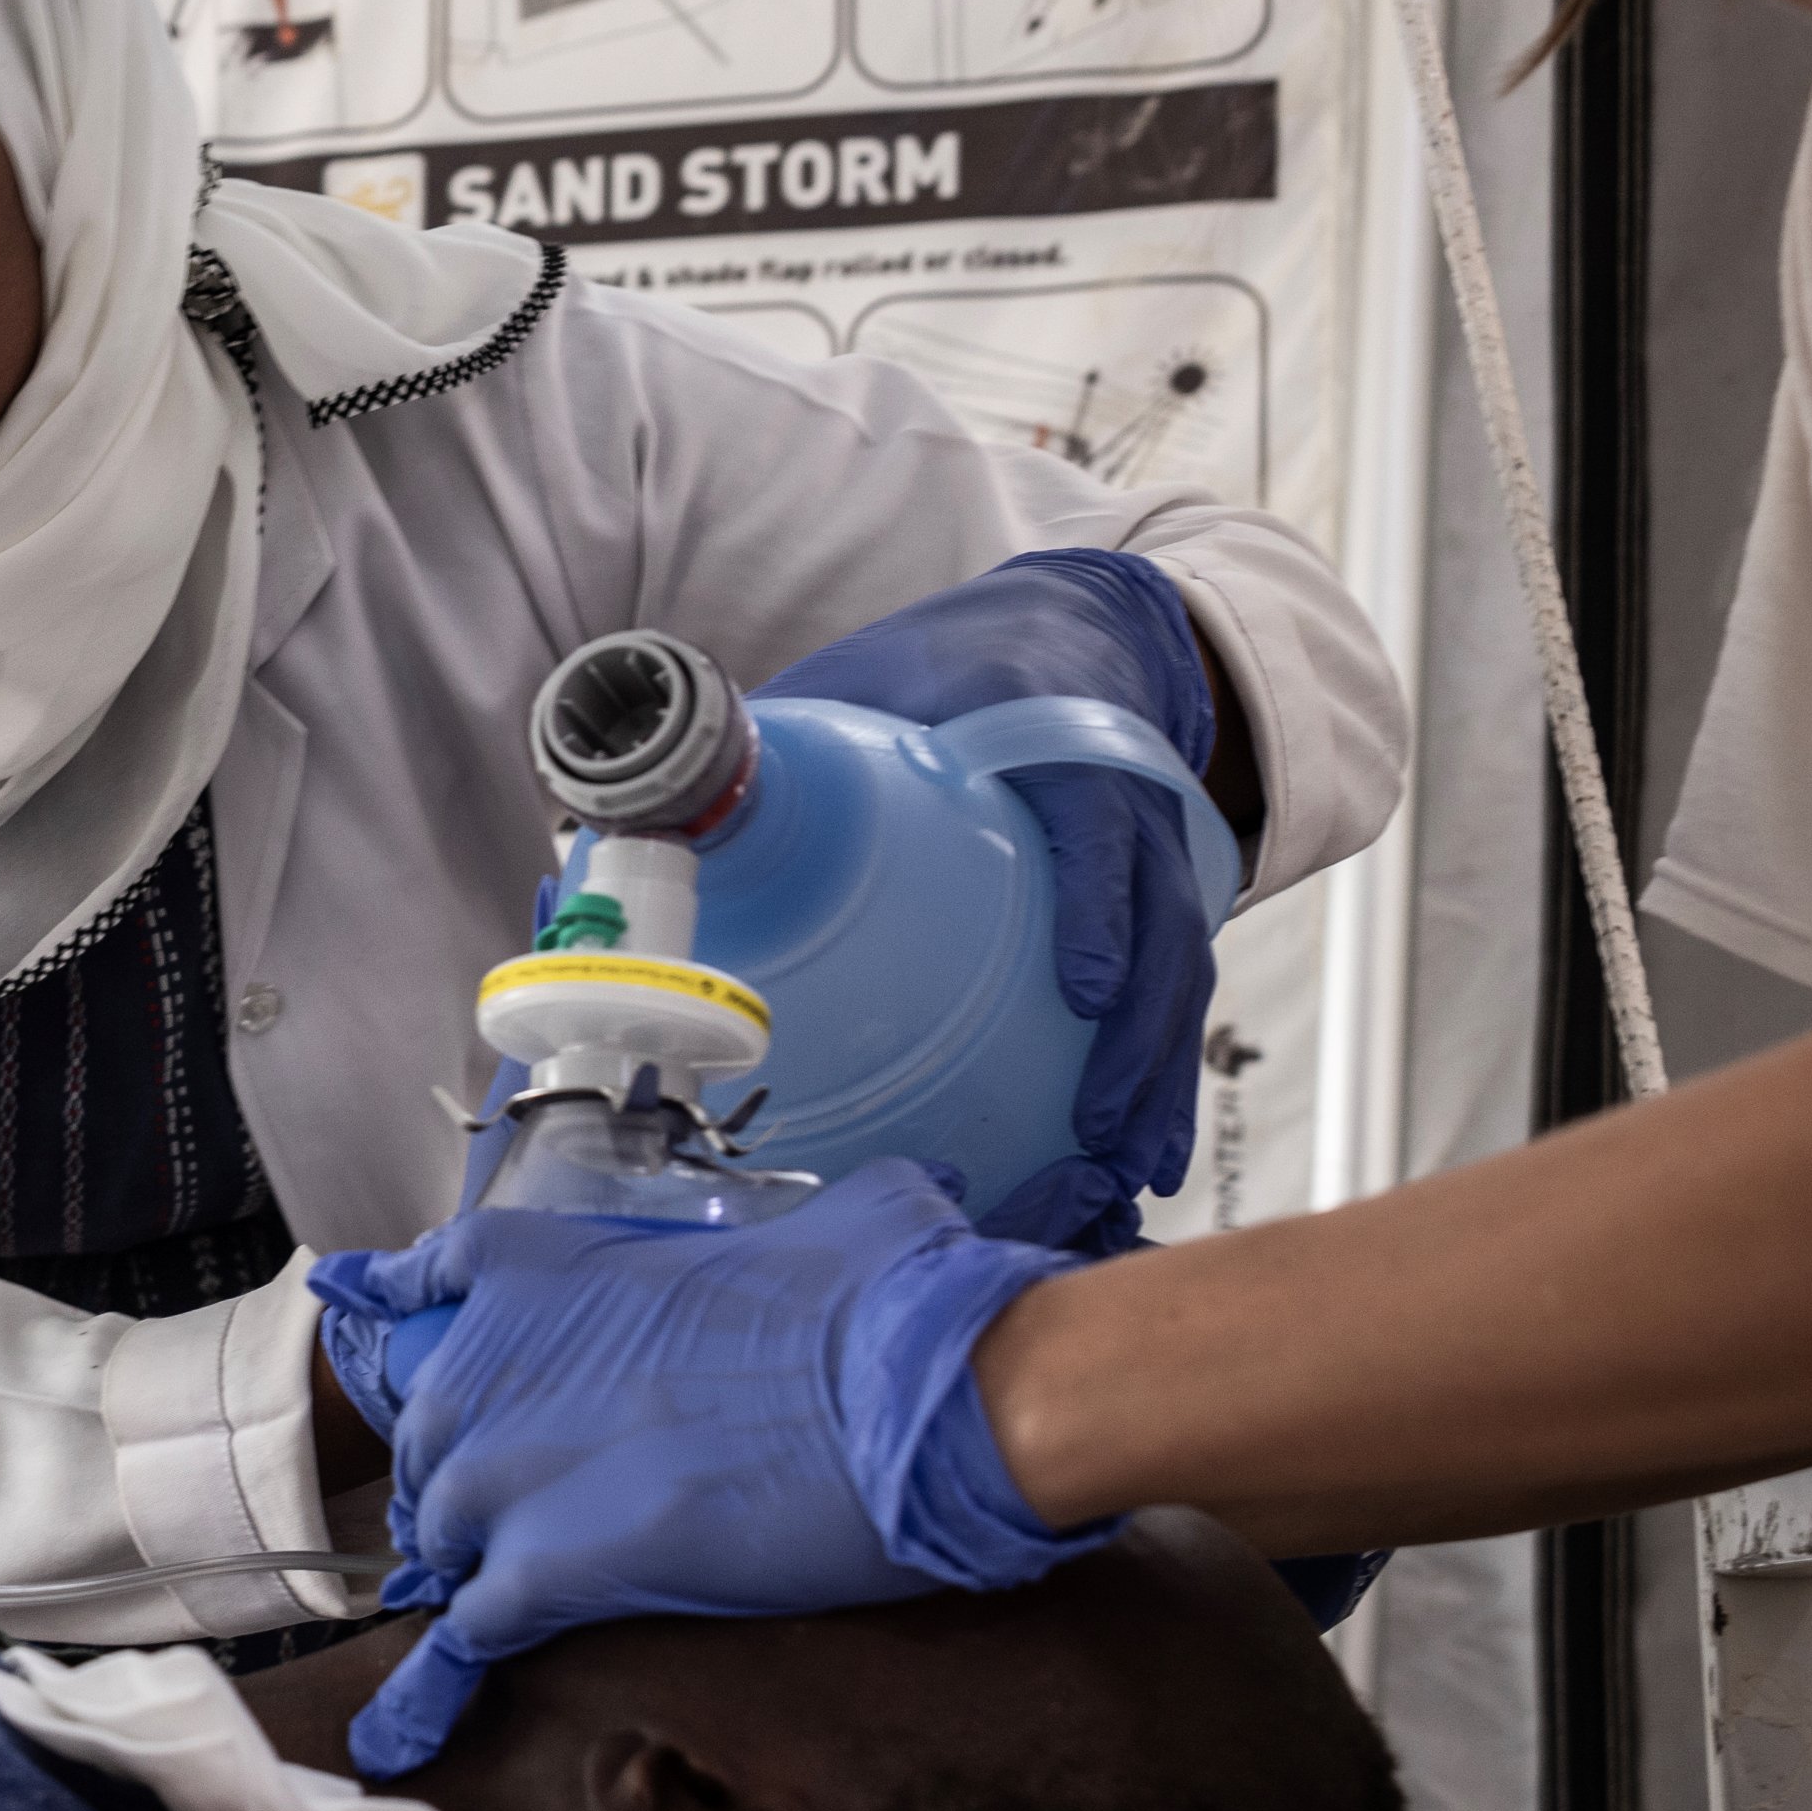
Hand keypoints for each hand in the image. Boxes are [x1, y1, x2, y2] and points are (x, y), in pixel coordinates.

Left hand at [306, 1163, 1099, 1778]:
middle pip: (431, 1434)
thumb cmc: (884, 1302)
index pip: (425, 1288)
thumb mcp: (827, 1221)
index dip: (445, 1350)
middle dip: (467, 1470)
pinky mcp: (546, 1569)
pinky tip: (492, 1661)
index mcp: (537, 1264)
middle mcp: (492, 1364)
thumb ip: (798, 1227)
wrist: (913, 1395)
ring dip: (474, 1557)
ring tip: (523, 1584)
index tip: (445, 1377)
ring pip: (444, 1529)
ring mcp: (509, 1471)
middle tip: (526, 1509)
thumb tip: (883, 1210)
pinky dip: (478, 1644)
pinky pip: (475, 1619)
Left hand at [764, 548, 1222, 1253]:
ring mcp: (1158, 860)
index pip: (1096, 819)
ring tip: (1129, 1175)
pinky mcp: (1160, 906)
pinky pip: (1170, 996)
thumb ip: (772, 747)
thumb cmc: (951, 672)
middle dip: (1137, 1039)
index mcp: (1055, 737)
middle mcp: (1128, 804)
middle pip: (1159, 929)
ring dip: (1154, 1081)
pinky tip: (1142, 1160)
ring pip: (1176, 978)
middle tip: (1097, 1135)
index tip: (1080, 985)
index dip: (1099, 900)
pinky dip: (1159, 1077)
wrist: (1080, 635)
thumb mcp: (869, 684)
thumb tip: (635, 825)